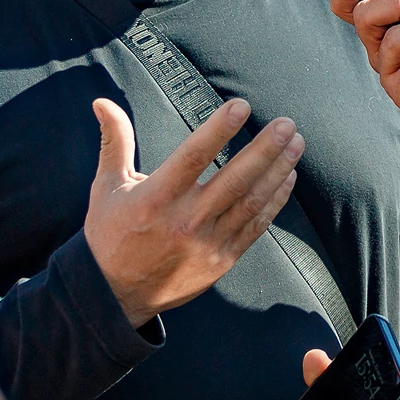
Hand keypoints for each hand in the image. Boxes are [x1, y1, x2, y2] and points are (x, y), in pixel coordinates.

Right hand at [84, 97, 301, 326]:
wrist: (115, 296)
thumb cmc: (110, 236)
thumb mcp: (106, 187)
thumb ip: (114, 142)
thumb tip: (102, 102)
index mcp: (155, 198)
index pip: (192, 157)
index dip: (218, 130)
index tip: (241, 106)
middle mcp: (184, 221)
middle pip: (233, 180)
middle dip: (264, 150)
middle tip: (287, 123)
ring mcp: (206, 243)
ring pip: (250, 202)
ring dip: (277, 171)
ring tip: (296, 143)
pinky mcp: (221, 261)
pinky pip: (255, 227)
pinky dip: (274, 202)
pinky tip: (287, 178)